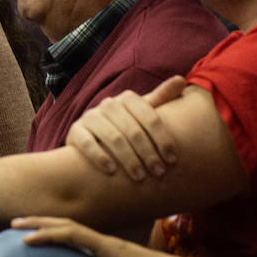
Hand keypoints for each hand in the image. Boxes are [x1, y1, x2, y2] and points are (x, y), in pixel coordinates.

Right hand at [13, 215, 209, 256]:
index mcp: (114, 248)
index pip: (74, 235)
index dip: (48, 235)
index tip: (25, 239)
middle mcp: (112, 243)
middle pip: (70, 225)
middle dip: (41, 222)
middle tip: (13, 223)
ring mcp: (115, 246)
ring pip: (76, 229)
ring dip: (51, 226)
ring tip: (28, 228)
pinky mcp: (118, 254)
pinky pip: (84, 238)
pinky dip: (64, 235)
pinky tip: (60, 243)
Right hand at [65, 77, 187, 180]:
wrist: (91, 137)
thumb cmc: (125, 127)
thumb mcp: (143, 113)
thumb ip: (162, 98)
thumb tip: (182, 80)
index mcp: (128, 99)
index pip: (150, 117)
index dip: (162, 138)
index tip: (172, 159)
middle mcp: (108, 104)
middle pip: (133, 130)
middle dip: (148, 153)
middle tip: (159, 173)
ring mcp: (90, 117)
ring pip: (112, 137)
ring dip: (128, 159)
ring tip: (139, 177)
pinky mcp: (75, 131)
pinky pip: (87, 143)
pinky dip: (99, 157)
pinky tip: (112, 171)